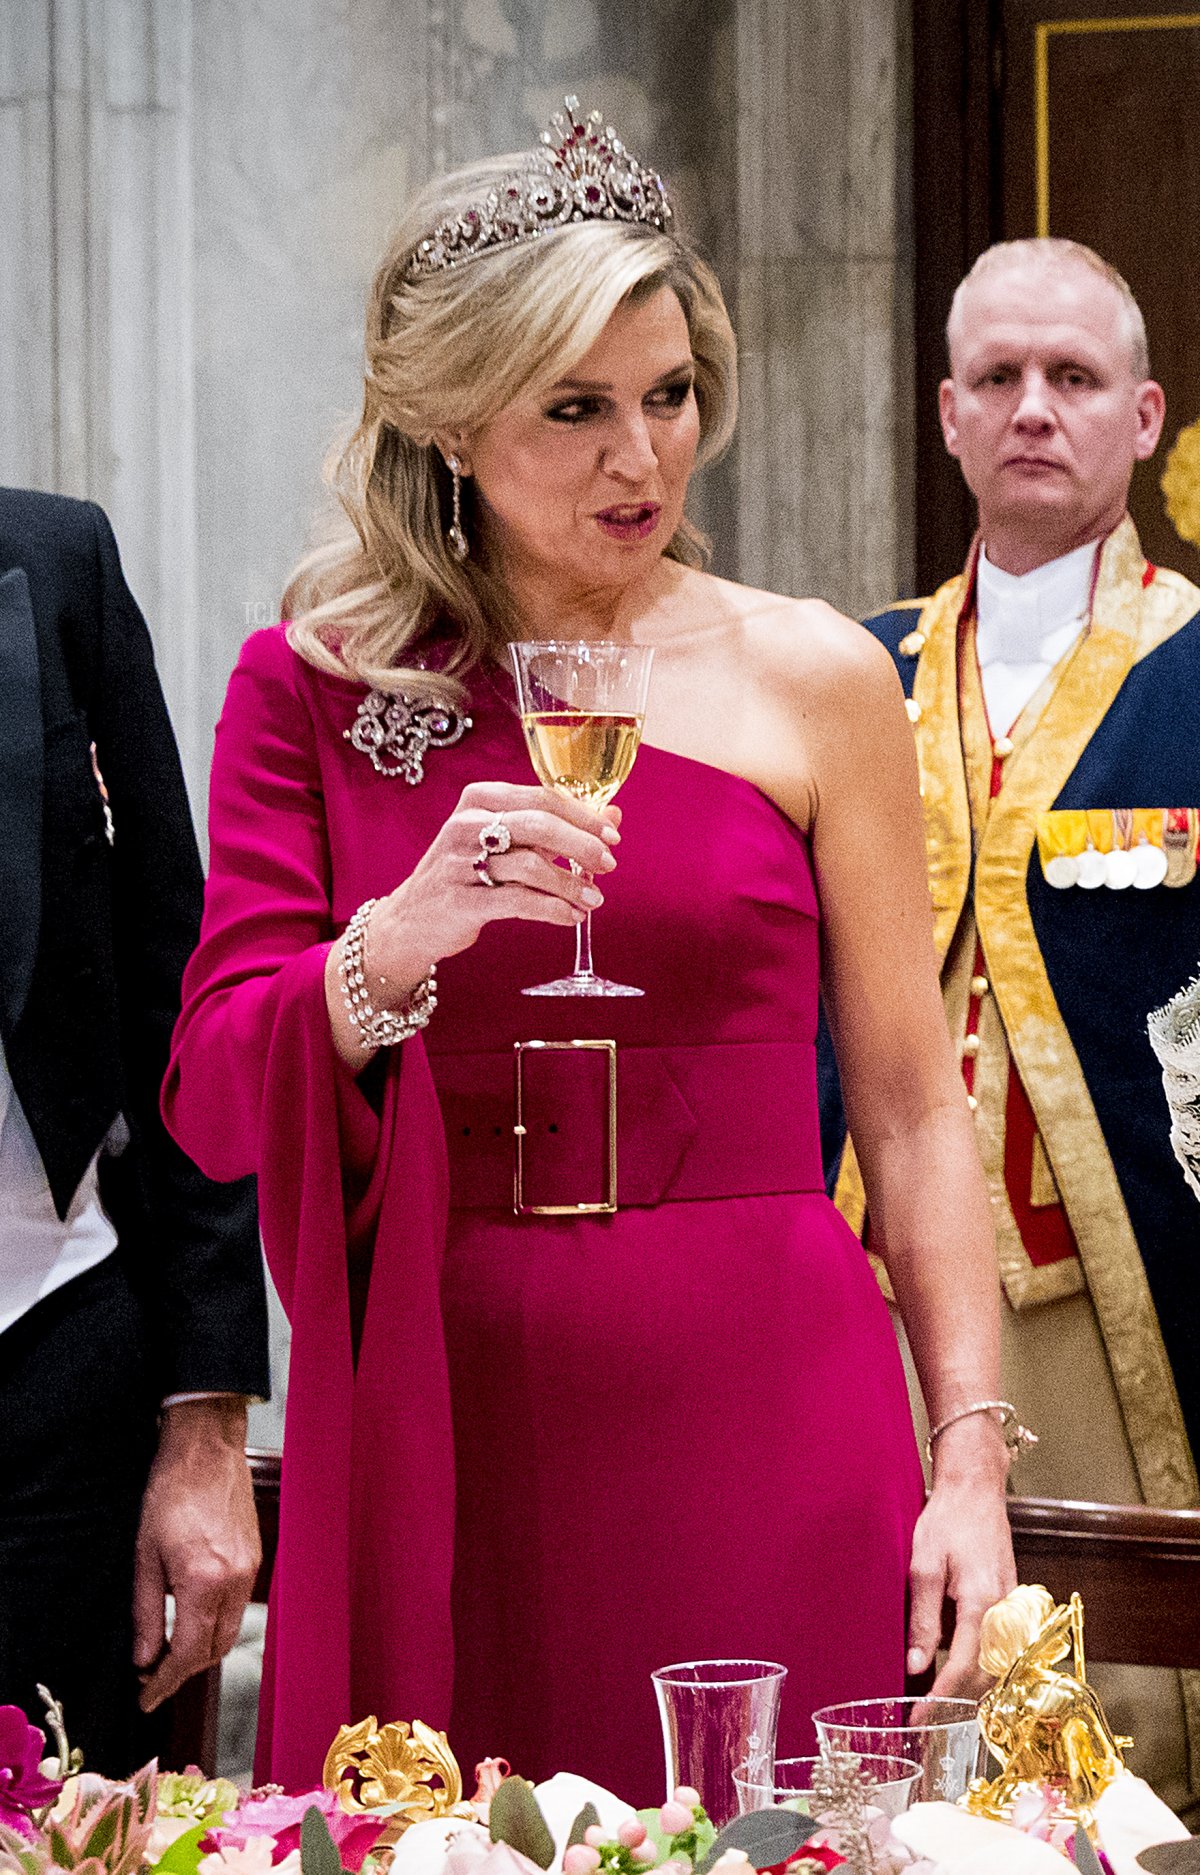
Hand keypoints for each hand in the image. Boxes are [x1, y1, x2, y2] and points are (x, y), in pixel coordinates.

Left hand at [133, 1397, 259, 1709]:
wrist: (207, 1449)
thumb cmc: (171, 1493)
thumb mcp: (144, 1555)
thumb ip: (145, 1613)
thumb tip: (143, 1657)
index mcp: (203, 1581)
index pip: (187, 1653)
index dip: (165, 1682)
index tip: (146, 1698)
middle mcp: (234, 1581)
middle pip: (214, 1650)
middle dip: (184, 1672)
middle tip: (152, 1677)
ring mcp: (249, 1569)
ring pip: (230, 1632)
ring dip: (202, 1650)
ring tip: (169, 1651)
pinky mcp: (255, 1557)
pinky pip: (239, 1607)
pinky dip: (217, 1623)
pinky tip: (193, 1617)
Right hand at [328, 782, 620, 1022]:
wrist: (411, 919)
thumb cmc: (467, 873)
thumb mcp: (507, 841)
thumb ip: (556, 827)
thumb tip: (613, 817)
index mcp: (480, 798)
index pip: (543, 797)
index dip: (584, 816)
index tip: (612, 836)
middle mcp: (467, 823)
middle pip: (540, 825)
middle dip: (582, 846)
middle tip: (608, 865)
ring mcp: (460, 862)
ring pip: (531, 866)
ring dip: (571, 884)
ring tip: (593, 900)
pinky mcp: (461, 900)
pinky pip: (518, 901)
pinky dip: (552, 909)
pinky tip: (570, 916)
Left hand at [906, 1418, 1015, 1696]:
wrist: (976, 1489)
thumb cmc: (946, 1521)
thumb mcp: (923, 1566)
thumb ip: (923, 1619)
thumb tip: (918, 1666)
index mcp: (981, 1603)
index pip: (964, 1668)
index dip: (941, 1698)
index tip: (919, 1719)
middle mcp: (1004, 1611)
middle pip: (985, 1675)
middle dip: (957, 1703)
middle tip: (925, 1722)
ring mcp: (1011, 1607)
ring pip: (996, 1665)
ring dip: (969, 1689)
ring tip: (937, 1705)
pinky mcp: (1010, 1601)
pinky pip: (999, 1647)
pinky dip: (980, 1667)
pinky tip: (957, 1673)